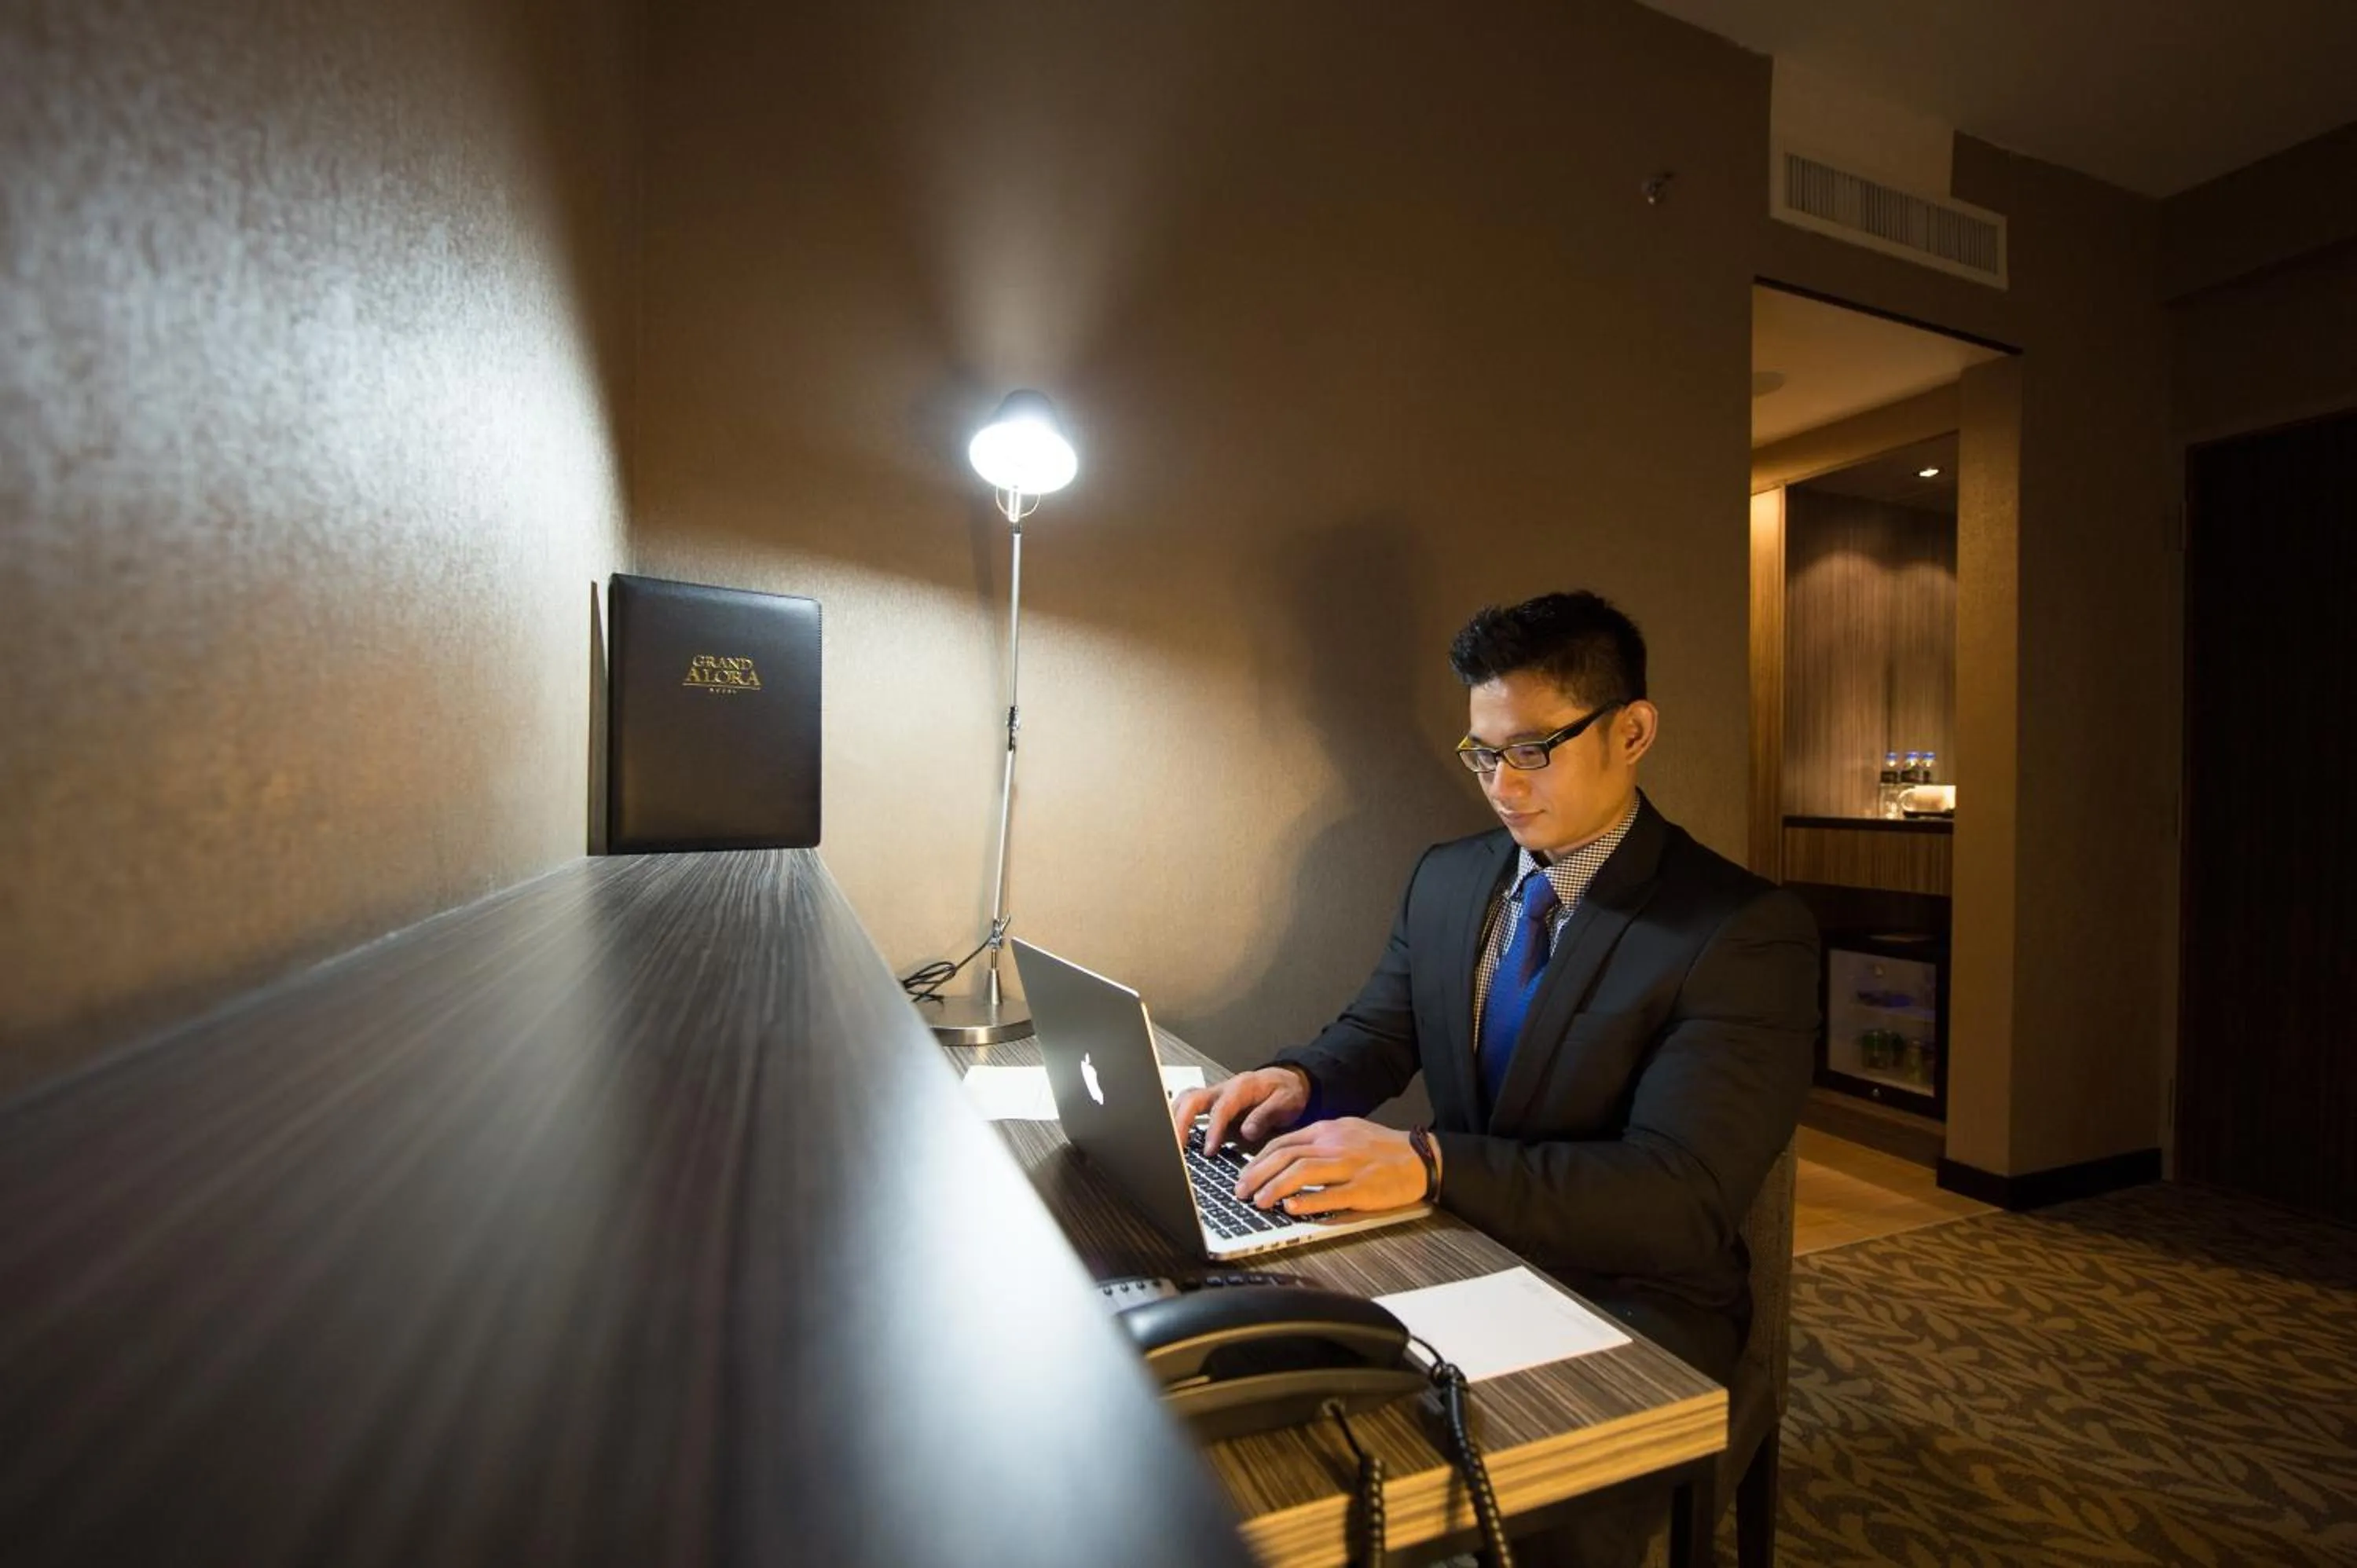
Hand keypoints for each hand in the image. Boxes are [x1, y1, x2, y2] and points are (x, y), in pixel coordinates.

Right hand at [1168, 1067, 1309, 1151]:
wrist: (1288, 1080)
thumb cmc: (1286, 1091)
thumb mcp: (1286, 1102)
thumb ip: (1265, 1115)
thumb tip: (1247, 1132)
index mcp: (1242, 1087)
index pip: (1221, 1108)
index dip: (1213, 1130)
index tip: (1209, 1150)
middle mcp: (1224, 1088)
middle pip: (1192, 1099)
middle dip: (1181, 1122)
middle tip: (1178, 1147)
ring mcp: (1215, 1094)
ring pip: (1186, 1100)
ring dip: (1175, 1118)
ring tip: (1172, 1143)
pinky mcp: (1212, 1102)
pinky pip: (1189, 1105)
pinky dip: (1179, 1118)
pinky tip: (1177, 1136)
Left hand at [1234, 1118, 1426, 1216]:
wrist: (1421, 1158)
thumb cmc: (1383, 1149)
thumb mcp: (1347, 1133)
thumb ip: (1318, 1142)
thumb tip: (1286, 1156)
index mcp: (1328, 1130)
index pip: (1283, 1142)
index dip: (1258, 1160)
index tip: (1244, 1176)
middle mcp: (1335, 1145)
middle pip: (1285, 1155)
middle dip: (1257, 1174)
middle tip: (1240, 1192)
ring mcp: (1349, 1166)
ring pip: (1302, 1172)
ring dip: (1275, 1187)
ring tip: (1258, 1202)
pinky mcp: (1363, 1188)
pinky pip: (1330, 1195)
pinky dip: (1307, 1202)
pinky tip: (1291, 1208)